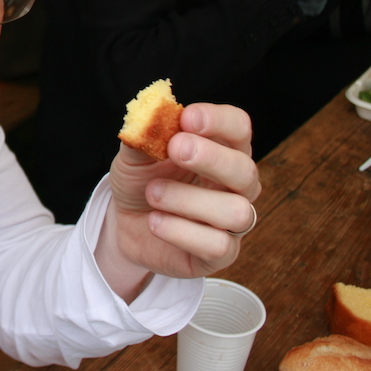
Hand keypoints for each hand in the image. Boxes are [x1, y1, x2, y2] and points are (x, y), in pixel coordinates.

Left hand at [97, 104, 259, 300]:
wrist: (125, 221)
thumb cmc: (142, 179)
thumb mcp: (135, 153)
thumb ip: (143, 134)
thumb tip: (149, 115)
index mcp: (222, 148)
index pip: (238, 127)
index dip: (219, 120)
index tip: (187, 117)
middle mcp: (236, 184)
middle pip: (245, 170)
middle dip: (210, 158)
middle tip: (174, 148)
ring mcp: (232, 221)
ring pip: (235, 211)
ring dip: (187, 199)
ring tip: (152, 193)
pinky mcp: (221, 254)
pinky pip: (218, 246)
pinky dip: (180, 231)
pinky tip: (155, 222)